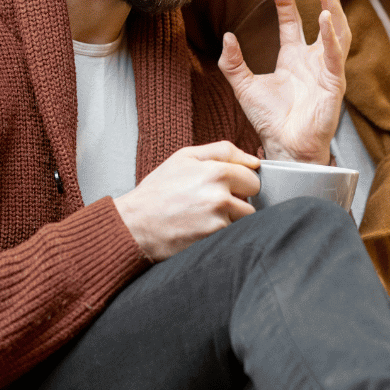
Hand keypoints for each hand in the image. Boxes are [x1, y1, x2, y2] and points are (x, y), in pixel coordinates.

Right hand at [113, 142, 260, 261]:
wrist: (135, 224)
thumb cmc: (158, 191)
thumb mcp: (185, 157)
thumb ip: (223, 151)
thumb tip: (254, 161)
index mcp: (216, 171)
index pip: (253, 177)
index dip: (240, 182)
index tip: (225, 187)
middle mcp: (220, 195)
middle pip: (254, 198)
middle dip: (240, 200)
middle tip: (215, 202)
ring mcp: (218, 219)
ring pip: (246, 218)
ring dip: (233, 218)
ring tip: (207, 216)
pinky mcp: (215, 238)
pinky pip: (235, 233)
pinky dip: (224, 232)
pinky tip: (204, 228)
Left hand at [218, 0, 347, 163]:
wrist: (284, 147)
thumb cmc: (269, 122)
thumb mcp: (244, 87)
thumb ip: (233, 63)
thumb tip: (228, 36)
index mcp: (293, 61)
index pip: (293, 24)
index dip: (286, 4)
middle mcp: (312, 63)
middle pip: (325, 24)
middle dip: (324, 1)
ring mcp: (326, 72)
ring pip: (339, 35)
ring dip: (334, 12)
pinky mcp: (334, 84)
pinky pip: (335, 55)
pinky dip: (331, 37)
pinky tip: (324, 19)